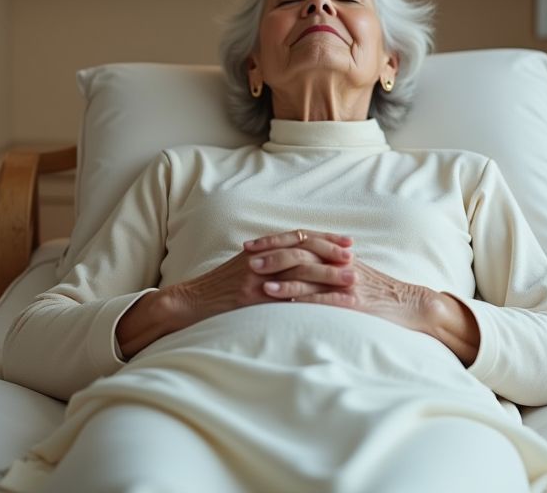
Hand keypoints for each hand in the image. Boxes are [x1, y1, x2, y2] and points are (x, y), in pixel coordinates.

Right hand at [118, 230, 354, 357]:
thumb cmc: (219, 288)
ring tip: (351, 283)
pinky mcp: (251, 300)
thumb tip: (298, 260)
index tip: (348, 243)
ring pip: (299, 273)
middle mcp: (261, 260)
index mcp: (262, 250)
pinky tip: (327, 307)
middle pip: (303, 251)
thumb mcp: (245, 268)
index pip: (300, 238)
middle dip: (332, 255)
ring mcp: (256, 280)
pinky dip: (308, 302)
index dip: (325, 239)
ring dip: (328, 277)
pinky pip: (285, 300)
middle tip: (355, 260)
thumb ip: (270, 261)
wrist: (190, 301)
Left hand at [255, 242, 481, 366]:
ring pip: (310, 275)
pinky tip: (287, 304)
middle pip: (300, 252)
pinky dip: (305, 300)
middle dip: (271, 255)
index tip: (248, 245)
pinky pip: (326, 300)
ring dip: (283, 278)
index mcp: (336, 254)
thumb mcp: (350, 272)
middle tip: (246, 259)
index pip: (299, 240)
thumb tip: (294, 263)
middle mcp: (339, 263)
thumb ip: (324, 266)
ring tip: (259, 282)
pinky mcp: (354, 302)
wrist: (410, 304)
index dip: (273, 242)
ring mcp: (347, 282)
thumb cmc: (378, 291)